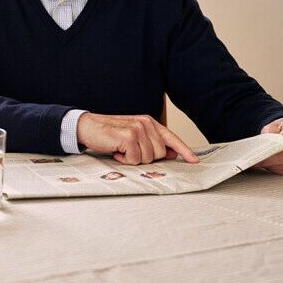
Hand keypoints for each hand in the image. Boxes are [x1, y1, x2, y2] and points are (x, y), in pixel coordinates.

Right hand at [77, 113, 199, 164]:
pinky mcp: (128, 137)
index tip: (194, 160)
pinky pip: (135, 159)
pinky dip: (125, 160)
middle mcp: (145, 123)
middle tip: (130, 151)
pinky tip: (116, 151)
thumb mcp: (133, 136)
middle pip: (160, 153)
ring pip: (148, 158)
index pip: (171, 137)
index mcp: (149, 122)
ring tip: (121, 150)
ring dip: (133, 159)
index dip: (184, 150)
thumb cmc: (109, 134)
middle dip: (146, 157)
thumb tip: (171, 154)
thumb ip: (152, 142)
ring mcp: (137, 129)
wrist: (87, 127)